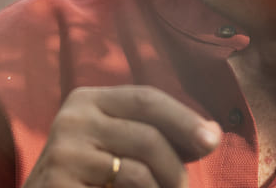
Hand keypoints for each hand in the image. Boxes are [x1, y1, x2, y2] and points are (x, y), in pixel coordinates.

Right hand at [24, 85, 220, 187]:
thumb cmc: (89, 179)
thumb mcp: (117, 146)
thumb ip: (153, 135)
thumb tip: (210, 134)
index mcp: (88, 99)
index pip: (146, 97)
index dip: (184, 117)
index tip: (213, 140)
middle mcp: (74, 117)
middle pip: (148, 133)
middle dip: (178, 164)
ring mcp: (65, 149)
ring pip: (141, 167)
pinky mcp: (62, 178)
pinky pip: (127, 185)